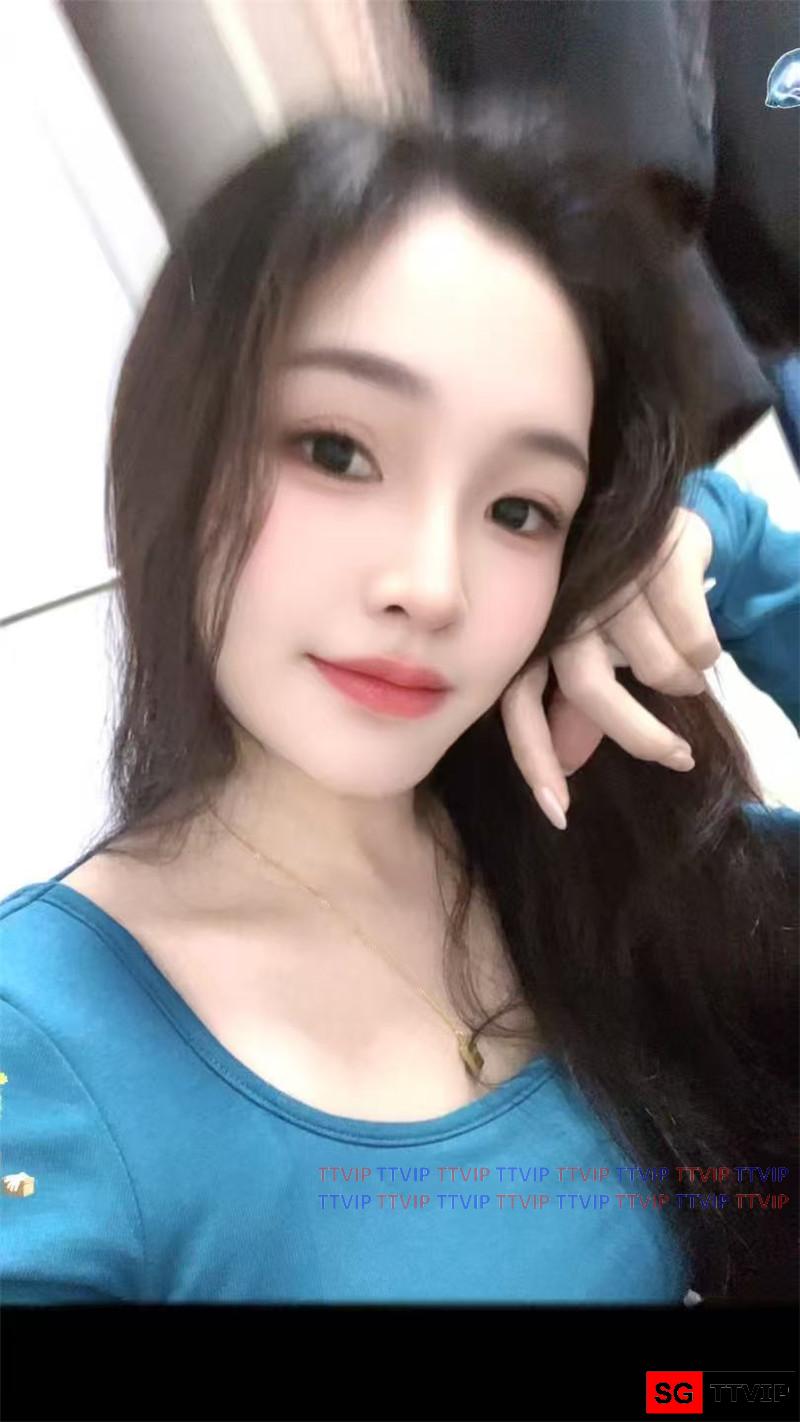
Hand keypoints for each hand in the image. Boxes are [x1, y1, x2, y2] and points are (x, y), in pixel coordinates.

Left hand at [500, 507, 722, 828]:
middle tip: (676, 758)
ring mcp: (607, 578)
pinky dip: (704, 654)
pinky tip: (703, 650)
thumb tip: (565, 766)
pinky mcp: (656, 559)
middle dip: (638, 734)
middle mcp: (561, 605)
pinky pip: (691, 638)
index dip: (534, 758)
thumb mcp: (595, 658)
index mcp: (535, 635)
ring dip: (680, 683)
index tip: (559, 812)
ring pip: (653, 665)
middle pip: (588, 688)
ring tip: (687, 678)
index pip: (518, 702)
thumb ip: (576, 711)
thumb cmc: (620, 609)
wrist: (666, 534)